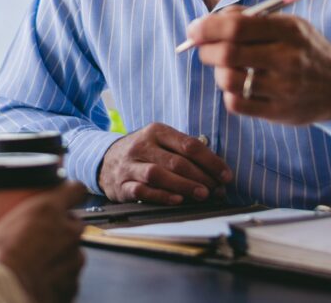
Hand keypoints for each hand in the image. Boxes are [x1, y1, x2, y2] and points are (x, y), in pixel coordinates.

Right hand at [0, 181, 86, 302]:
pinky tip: (40, 278)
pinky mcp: (72, 284)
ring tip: (38, 259)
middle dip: (61, 226)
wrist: (1, 297)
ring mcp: (73, 259)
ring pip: (73, 250)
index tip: (63, 195)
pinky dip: (59, 276)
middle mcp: (66, 232)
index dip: (70, 191)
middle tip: (39, 233)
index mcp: (47, 211)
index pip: (75, 189)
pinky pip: (70, 275)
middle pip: (74, 221)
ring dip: (60, 252)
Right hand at [98, 122, 232, 203]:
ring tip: (202, 195)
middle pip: (176, 161)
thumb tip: (216, 169)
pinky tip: (177, 199)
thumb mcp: (160, 141)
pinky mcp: (121, 184)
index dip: (211, 161)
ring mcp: (130, 165)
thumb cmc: (143, 152)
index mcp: (156, 131)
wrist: (104, 159)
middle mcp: (142, 145)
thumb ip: (183, 149)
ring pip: (158, 174)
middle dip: (201, 177)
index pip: (189, 145)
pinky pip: (142, 190)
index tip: (226, 175)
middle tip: (216, 189)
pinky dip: (161, 195)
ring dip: (184, 186)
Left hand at [187, 6, 330, 123]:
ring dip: (217, 72)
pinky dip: (228, 94)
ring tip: (225, 67)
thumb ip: (249, 17)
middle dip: (205, 49)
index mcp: (288, 30)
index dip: (207, 27)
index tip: (194, 29)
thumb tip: (207, 21)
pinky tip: (238, 86)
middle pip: (228, 54)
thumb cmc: (302, 49)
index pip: (237, 27)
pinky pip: (235, 104)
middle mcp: (287, 59)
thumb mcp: (287, 24)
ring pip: (228, 80)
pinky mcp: (278, 112)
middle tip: (202, 48)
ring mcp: (284, 88)